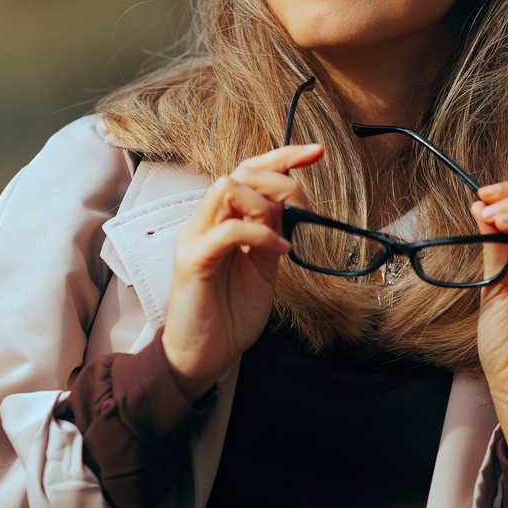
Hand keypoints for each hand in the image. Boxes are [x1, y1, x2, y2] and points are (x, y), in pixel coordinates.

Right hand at [161, 143, 322, 399]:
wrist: (203, 356)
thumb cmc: (229, 315)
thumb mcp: (262, 268)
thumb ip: (272, 235)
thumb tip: (293, 208)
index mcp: (219, 221)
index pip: (246, 173)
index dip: (281, 157)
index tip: (315, 151)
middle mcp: (203, 222)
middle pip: (239, 172)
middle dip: (280, 179)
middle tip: (306, 209)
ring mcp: (195, 238)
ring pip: (228, 189)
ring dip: (266, 206)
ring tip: (283, 238)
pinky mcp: (193, 260)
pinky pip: (228, 230)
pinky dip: (260, 234)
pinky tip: (279, 252)